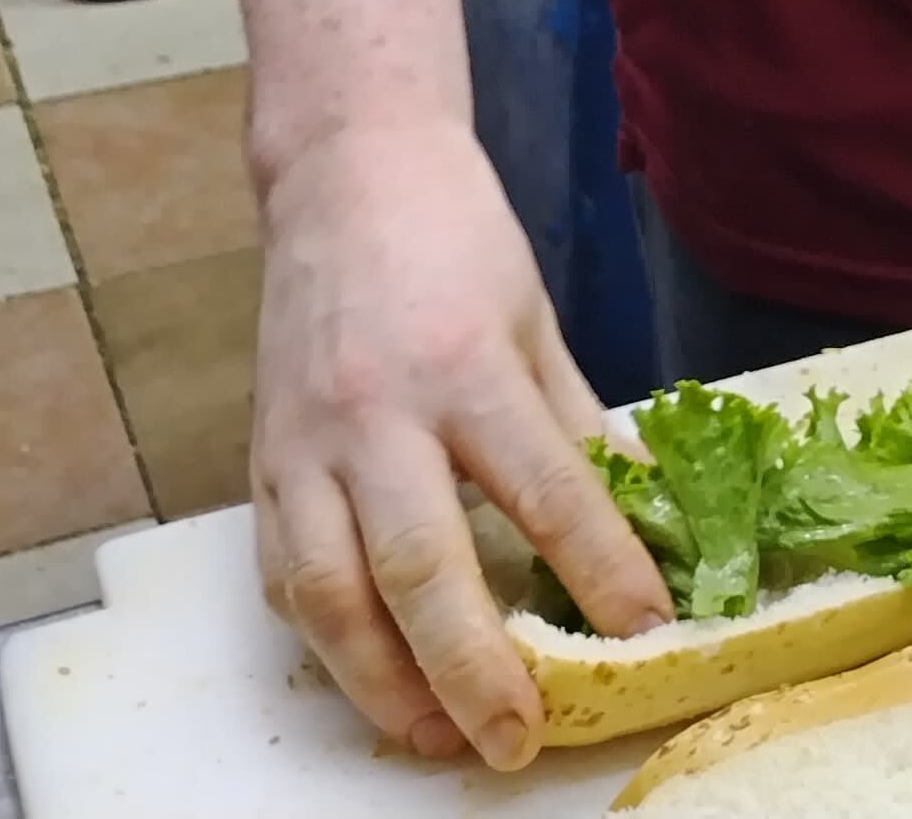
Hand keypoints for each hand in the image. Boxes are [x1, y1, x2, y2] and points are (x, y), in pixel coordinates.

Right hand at [251, 120, 668, 770]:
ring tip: (437, 738)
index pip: (543, 489)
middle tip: (518, 739)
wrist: (345, 172)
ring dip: (381, 683)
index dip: (600, 569)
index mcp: (465, 367)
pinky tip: (369, 677)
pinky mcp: (263, 462)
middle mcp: (377, 414)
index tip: (648, 632)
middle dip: (471, 669)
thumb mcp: (538, 320)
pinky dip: (324, 640)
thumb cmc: (455, 239)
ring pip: (329, 593)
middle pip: (419, 567)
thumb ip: (577, 426)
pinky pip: (284, 574)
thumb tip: (642, 516)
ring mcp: (307, 444)